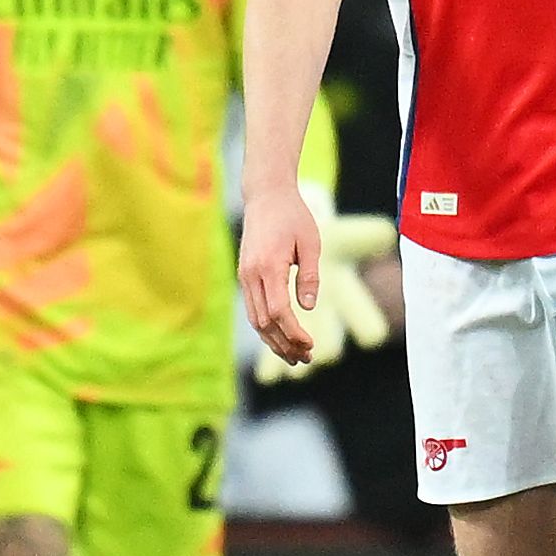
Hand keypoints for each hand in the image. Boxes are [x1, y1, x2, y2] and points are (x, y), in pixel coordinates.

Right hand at [240, 180, 319, 366]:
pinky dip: (266, 327)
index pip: (278, 311)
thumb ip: (310, 276)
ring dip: (274, 340)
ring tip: (295, 356)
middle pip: (264, 322)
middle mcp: (251, 274)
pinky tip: (281, 337)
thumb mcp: (311, 243)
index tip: (310, 345)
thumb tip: (307, 308)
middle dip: (284, 344)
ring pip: (255, 319)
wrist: (266, 196)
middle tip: (306, 359)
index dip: (293, 332)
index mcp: (268, 266)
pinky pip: (253, 309)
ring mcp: (244, 276)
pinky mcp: (245, 276)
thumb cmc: (293, 216)